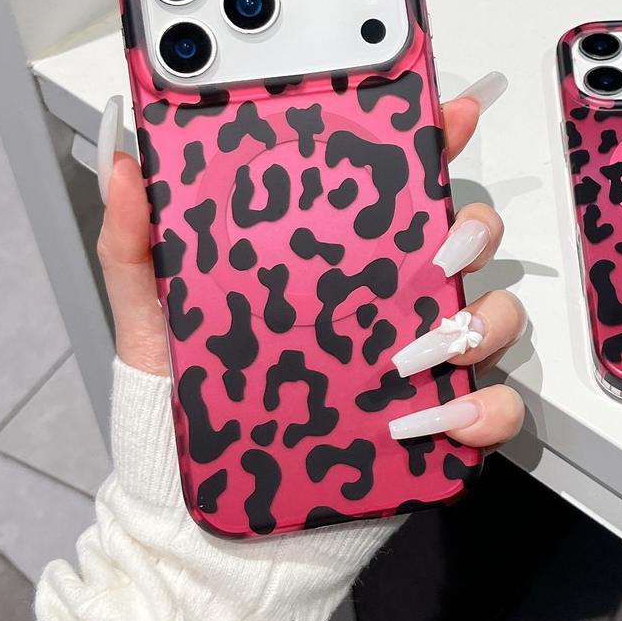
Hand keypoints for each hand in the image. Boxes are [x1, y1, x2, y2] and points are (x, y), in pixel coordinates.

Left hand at [96, 72, 524, 448]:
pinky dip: (486, 411)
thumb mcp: (155, 315)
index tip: (450, 112)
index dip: (434, 143)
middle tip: (442, 244)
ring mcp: (418, 361)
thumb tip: (128, 168)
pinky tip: (444, 420)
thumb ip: (140, 243)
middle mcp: (390, 301)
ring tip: (420, 351)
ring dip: (480, 321)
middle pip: (465, 241)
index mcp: (342, 261)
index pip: (399, 188)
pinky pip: (493, 410)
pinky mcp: (433, 424)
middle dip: (473, 228)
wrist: (206, 507)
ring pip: (493, 316)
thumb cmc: (191, 401)